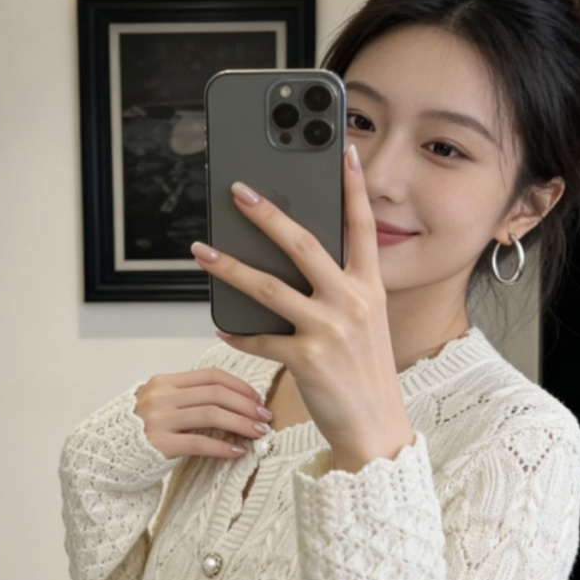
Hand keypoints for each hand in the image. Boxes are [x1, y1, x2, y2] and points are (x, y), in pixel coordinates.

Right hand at [134, 368, 272, 459]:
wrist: (105, 454)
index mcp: (164, 383)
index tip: (257, 399)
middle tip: (264, 417)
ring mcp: (158, 420)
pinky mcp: (159, 444)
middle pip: (215, 393)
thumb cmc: (138, 432)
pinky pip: (199, 443)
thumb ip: (187, 398)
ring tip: (258, 433)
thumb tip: (231, 401)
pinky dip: (223, 447)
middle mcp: (161, 397)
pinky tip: (238, 452)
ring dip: (241, 424)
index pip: (210, 376)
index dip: (239, 386)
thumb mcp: (159, 405)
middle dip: (246, 405)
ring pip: (211, 415)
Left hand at [190, 144, 414, 473]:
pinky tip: (221, 322)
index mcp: (371, 288)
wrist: (376, 429)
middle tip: (238, 191)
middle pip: (304, 244)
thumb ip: (342, 290)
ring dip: (230, 267)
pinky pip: (260, 337)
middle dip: (266, 214)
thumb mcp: (367, 323)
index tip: (343, 151)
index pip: (362, 227)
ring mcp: (330, 330)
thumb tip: (294, 264)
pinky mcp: (306, 359)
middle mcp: (353, 302)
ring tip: (202, 251)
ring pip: (269, 287)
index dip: (352, 187)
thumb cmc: (366, 373)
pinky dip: (238, 331)